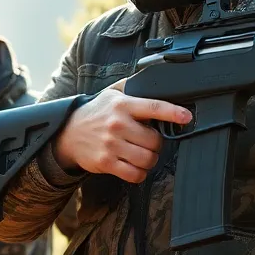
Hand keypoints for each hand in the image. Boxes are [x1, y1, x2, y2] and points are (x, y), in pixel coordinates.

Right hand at [53, 78, 191, 182]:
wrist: (68, 132)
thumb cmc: (95, 113)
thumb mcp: (112, 93)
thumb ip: (132, 86)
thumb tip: (155, 80)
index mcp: (122, 105)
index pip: (154, 107)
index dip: (173, 113)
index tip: (186, 117)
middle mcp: (117, 124)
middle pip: (154, 140)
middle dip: (156, 143)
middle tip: (147, 140)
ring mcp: (111, 144)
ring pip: (147, 159)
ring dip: (149, 159)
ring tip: (141, 153)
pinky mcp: (106, 162)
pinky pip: (134, 174)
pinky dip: (139, 173)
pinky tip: (134, 166)